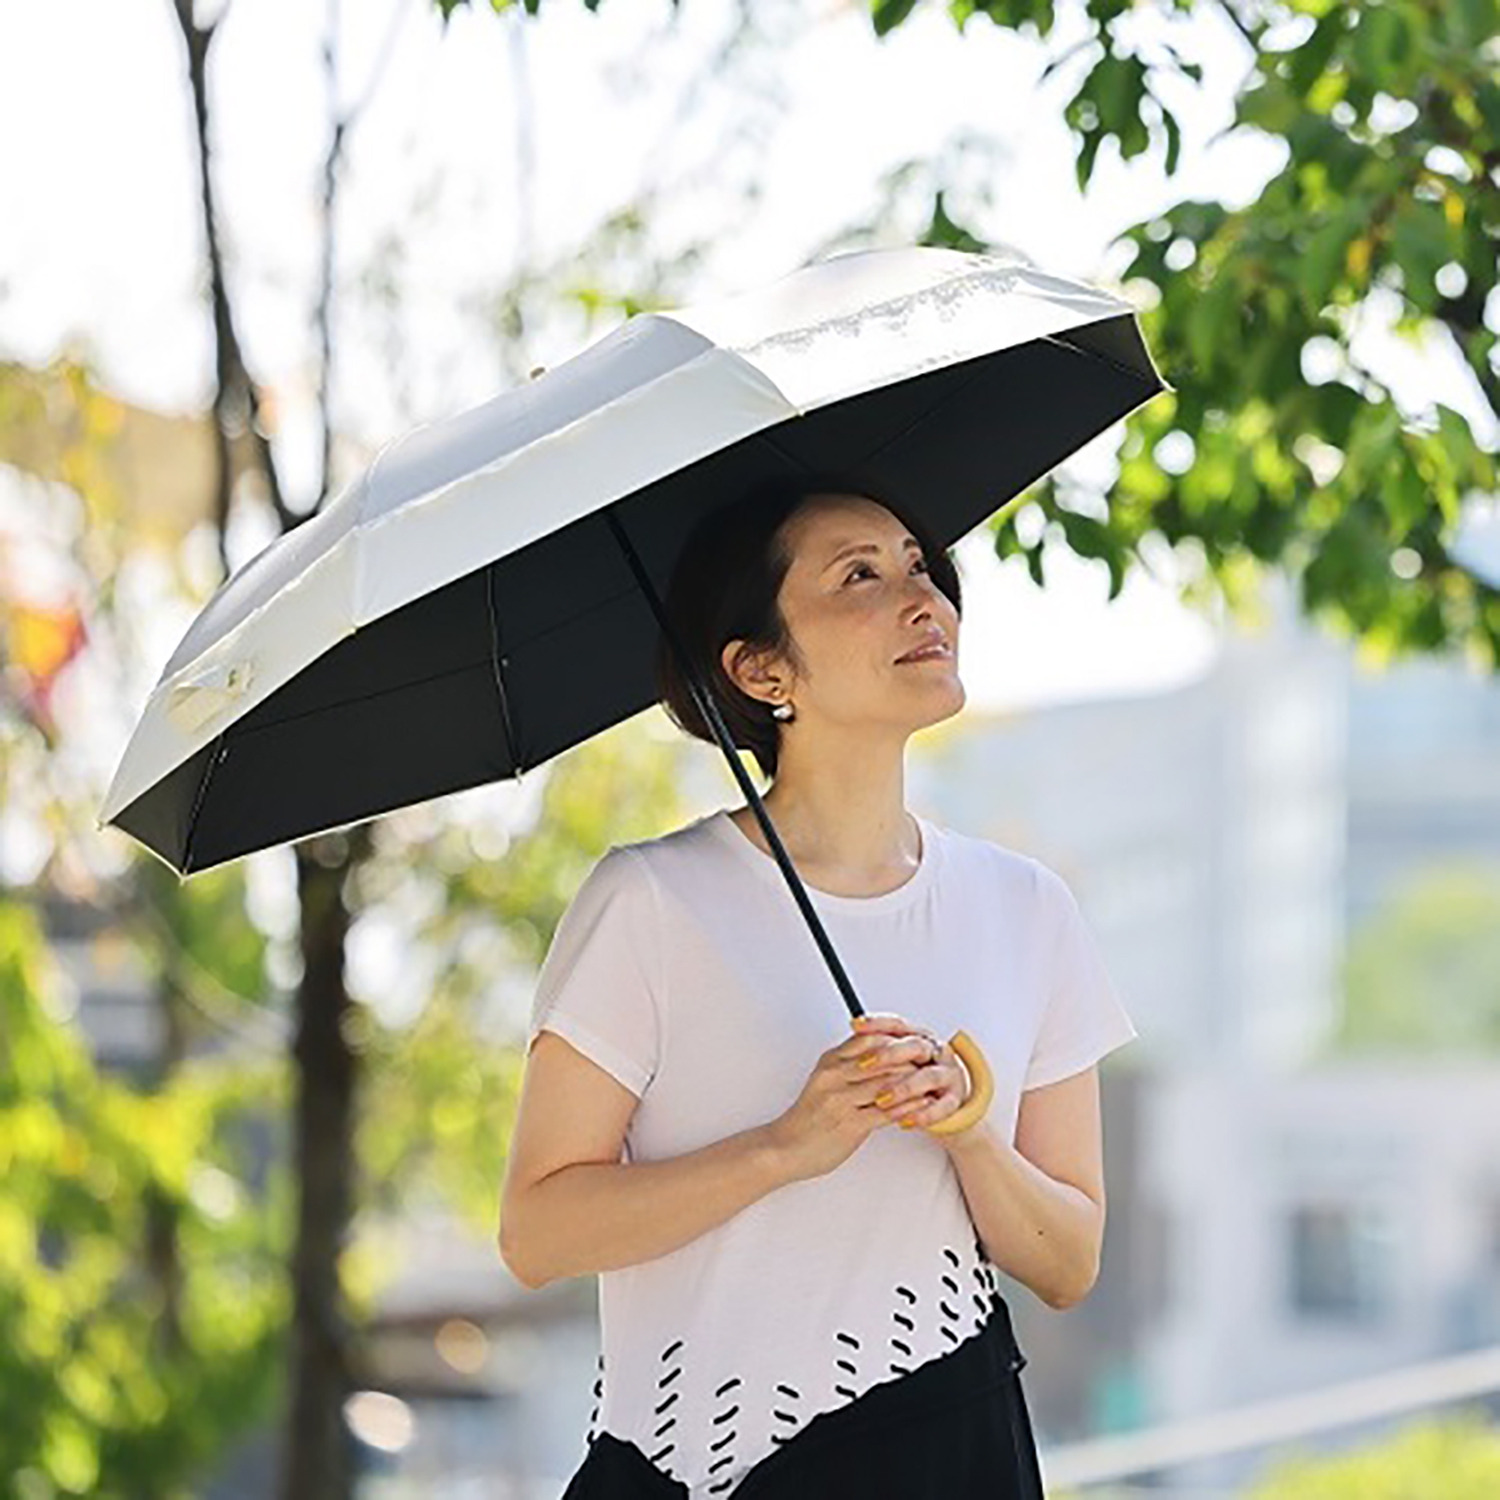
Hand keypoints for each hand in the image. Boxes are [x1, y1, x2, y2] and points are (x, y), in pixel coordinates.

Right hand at [767, 1026, 929, 1182]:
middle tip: (931, 1058)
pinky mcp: (849, 1124)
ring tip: (933, 1080)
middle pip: (882, 1058)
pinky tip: (922, 1106)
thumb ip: (848, 1066)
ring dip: (914, 1082)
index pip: (869, 1038)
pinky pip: (886, 1112)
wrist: (785, 1148)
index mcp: (829, 1061)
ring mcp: (841, 1100)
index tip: (914, 1041)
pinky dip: (908, 1108)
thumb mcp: (824, 1081)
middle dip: (910, 1058)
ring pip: (887, 1083)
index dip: (896, 1039)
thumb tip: (879, 1054)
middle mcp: (834, 1076)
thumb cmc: (807, 1117)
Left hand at [852, 1013, 979, 1144]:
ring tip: (881, 1099)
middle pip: (915, 1046)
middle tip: (865, 1063)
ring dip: (904, 1088)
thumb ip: (874, 1046)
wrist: (943, 1101)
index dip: (876, 1024)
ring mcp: (947, 1075)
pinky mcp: (954, 1100)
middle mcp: (934, 1051)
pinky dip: (923, 1115)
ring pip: (929, 1077)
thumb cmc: (913, 1076)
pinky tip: (904, 1120)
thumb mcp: (892, 1060)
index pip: (897, 1024)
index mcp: (917, 1036)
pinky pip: (942, 1107)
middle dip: (889, 1054)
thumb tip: (853, 1027)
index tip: (856, 1026)